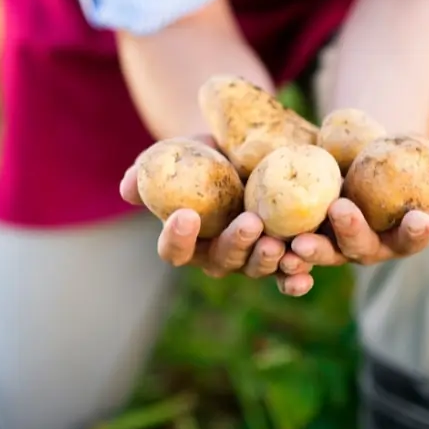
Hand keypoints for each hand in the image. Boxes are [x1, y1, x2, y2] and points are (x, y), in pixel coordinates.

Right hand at [119, 138, 314, 294]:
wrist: (250, 149)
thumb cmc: (206, 154)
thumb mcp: (180, 155)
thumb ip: (153, 169)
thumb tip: (126, 186)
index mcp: (189, 239)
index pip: (175, 249)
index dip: (177, 237)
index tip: (185, 215)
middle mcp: (220, 255)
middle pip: (223, 261)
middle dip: (236, 244)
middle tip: (249, 224)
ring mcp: (252, 258)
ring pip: (257, 268)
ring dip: (267, 260)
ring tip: (277, 244)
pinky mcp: (285, 254)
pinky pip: (288, 275)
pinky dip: (295, 279)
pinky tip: (302, 276)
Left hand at [289, 168, 428, 266]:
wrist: (349, 155)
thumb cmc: (392, 158)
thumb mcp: (414, 159)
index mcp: (398, 234)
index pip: (411, 237)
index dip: (417, 232)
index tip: (421, 218)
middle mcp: (365, 247)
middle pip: (361, 248)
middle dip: (352, 232)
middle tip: (342, 210)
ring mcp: (332, 247)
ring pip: (323, 254)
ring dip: (312, 252)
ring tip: (299, 243)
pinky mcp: (300, 239)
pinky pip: (290, 254)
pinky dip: (281, 257)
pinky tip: (273, 250)